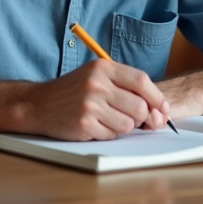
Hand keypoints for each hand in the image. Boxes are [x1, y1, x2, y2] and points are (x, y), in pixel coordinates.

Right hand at [27, 60, 170, 140]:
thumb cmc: (73, 91)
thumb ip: (125, 87)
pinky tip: (95, 125)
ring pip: (128, 124)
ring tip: (108, 119)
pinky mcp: (84, 124)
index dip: (157, 97)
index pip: (141, 81)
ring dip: (123, 126)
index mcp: (103, 68)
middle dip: (143, 117)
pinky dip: (107, 133)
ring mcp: (90, 104)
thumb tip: (157, 108)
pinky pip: (111, 135)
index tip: (163, 108)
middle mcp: (97, 84)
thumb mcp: (97, 77)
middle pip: (139, 106)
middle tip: (136, 119)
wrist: (39, 104)